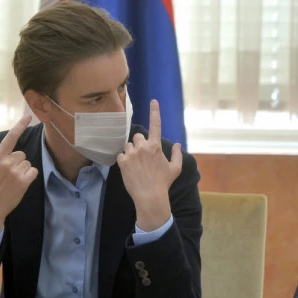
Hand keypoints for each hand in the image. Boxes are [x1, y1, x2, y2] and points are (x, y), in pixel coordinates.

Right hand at [0, 115, 37, 237]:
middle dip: (17, 162)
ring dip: (23, 170)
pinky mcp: (24, 181)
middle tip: (8, 174)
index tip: (28, 115)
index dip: (20, 126)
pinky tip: (20, 183)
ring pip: (28, 163)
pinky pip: (34, 171)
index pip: (11, 138)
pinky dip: (30, 177)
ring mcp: (15, 172)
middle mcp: (6, 162)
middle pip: (22, 154)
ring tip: (12, 179)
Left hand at [117, 99, 181, 231]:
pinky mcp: (122, 161)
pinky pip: (121, 155)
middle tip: (143, 156)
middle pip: (137, 136)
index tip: (153, 101)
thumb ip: (176, 154)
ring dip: (131, 152)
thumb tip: (176, 144)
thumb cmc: (164, 183)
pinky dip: (125, 160)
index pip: (155, 125)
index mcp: (156, 146)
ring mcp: (131, 154)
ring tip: (137, 165)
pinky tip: (130, 169)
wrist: (150, 196)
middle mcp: (143, 147)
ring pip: (128, 145)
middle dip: (139, 143)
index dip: (155, 111)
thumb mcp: (175, 169)